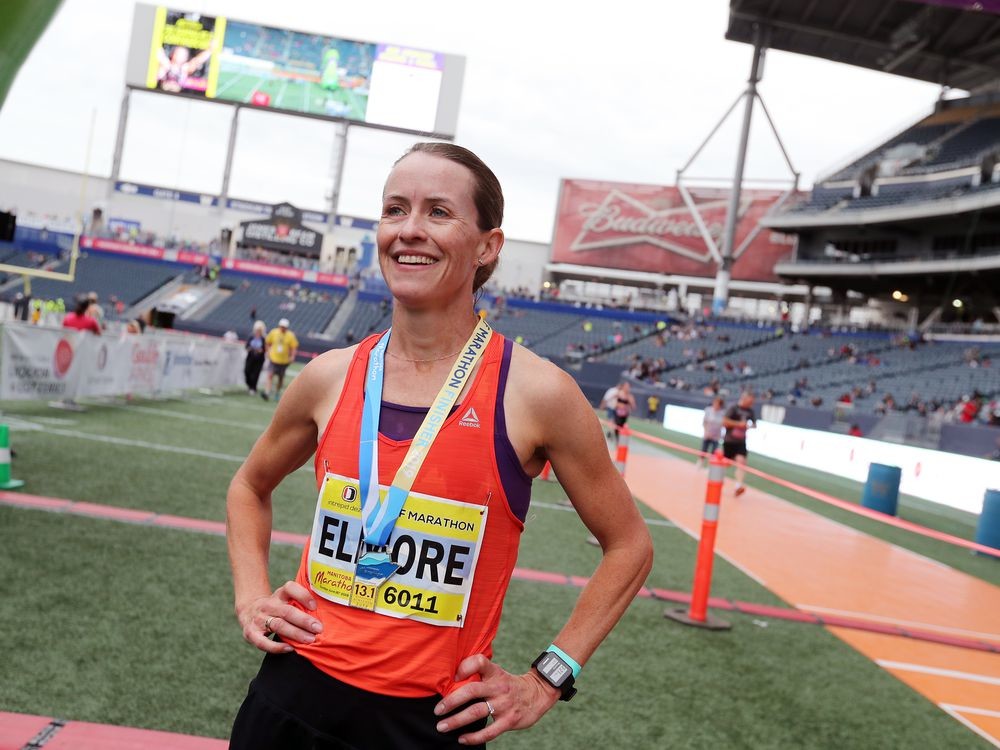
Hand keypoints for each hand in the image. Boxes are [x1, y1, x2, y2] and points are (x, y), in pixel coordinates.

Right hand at [236, 580, 322, 653]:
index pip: (289, 588)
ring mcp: (259, 619)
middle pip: (287, 611)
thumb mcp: (285, 599)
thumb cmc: (276, 607)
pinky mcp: (251, 633)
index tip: (315, 606)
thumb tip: (327, 611)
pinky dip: (276, 647)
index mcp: (279, 595)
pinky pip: (262, 642)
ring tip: (310, 639)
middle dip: (304, 620)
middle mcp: (269, 604)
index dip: (303, 595)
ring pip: (278, 625)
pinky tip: (290, 649)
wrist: (247, 612)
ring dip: (295, 633)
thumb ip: (300, 603)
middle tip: (319, 628)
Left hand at [433, 654, 559, 744]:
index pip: (480, 662)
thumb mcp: (497, 673)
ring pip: (476, 712)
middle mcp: (498, 687)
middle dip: (451, 701)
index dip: (465, 667)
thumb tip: (451, 680)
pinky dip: (473, 737)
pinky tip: (462, 739)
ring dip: (456, 721)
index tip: (453, 677)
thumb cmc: (509, 684)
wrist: (538, 694)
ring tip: (442, 726)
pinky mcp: (509, 720)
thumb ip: (479, 675)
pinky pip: (489, 732)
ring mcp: (504, 704)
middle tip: (437, 710)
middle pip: (471, 691)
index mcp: (495, 673)